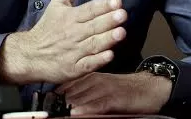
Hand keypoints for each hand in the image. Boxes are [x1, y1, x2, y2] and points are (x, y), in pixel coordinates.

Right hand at [0, 0, 126, 83]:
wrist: (30, 54)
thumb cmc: (48, 27)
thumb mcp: (58, 3)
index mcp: (69, 17)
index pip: (89, 9)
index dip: (103, 5)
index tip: (116, 1)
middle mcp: (72, 33)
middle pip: (93, 26)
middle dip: (108, 20)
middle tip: (122, 15)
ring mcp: (73, 52)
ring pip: (93, 44)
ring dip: (107, 39)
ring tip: (121, 32)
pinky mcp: (74, 68)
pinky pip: (88, 64)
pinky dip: (98, 60)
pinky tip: (109, 55)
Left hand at [56, 72, 171, 114]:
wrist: (148, 88)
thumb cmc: (123, 90)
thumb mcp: (100, 87)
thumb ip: (83, 92)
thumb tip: (65, 102)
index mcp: (88, 76)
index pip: (65, 86)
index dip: (52, 98)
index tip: (42, 105)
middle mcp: (93, 80)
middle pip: (69, 94)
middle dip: (57, 105)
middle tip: (45, 112)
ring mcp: (102, 88)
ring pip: (79, 99)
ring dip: (67, 108)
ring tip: (55, 114)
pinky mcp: (113, 97)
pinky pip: (96, 105)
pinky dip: (85, 110)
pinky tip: (76, 114)